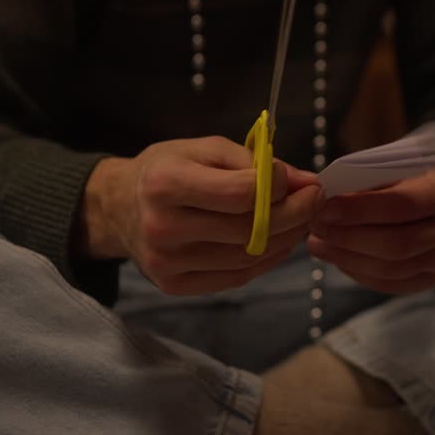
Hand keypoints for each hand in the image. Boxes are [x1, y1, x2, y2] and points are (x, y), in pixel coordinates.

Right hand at [78, 137, 321, 294]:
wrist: (119, 207)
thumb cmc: (167, 169)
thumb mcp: (204, 148)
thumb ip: (254, 162)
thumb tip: (303, 182)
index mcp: (166, 183)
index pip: (241, 194)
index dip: (279, 186)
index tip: (296, 179)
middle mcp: (163, 226)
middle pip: (250, 229)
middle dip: (295, 214)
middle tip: (315, 200)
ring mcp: (167, 262)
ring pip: (248, 257)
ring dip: (286, 238)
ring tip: (298, 219)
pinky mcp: (174, 285)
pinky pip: (236, 277)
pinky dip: (266, 260)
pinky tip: (276, 241)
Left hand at [307, 169, 434, 293]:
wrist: (422, 199)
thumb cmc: (399, 179)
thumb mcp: (385, 169)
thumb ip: (363, 183)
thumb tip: (326, 198)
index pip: (403, 205)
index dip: (361, 210)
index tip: (325, 208)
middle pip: (397, 243)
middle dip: (349, 237)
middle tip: (315, 227)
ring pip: (390, 268)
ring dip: (347, 256)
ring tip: (317, 242)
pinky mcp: (428, 278)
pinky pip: (389, 283)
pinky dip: (357, 272)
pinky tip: (336, 257)